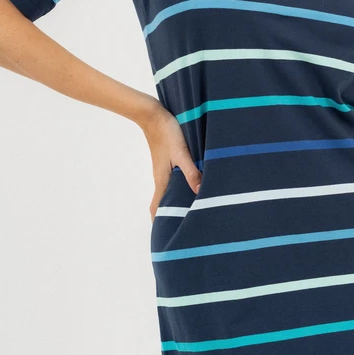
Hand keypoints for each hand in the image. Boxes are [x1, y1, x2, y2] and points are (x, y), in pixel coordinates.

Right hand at [141, 103, 201, 219]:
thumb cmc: (167, 133)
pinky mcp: (169, 163)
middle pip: (164, 205)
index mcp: (162, 181)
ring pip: (171, 193)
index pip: (157, 210)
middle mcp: (162, 180)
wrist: (153, 115)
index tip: (167, 239)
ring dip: (179, 204)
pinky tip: (195, 188)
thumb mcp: (181, 152)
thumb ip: (191, 171)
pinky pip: (175, 182)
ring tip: (195, 213)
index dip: (159, 225)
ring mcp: (165, 172)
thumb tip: (200, 192)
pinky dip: (183, 190)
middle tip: (188, 229)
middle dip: (173, 218)